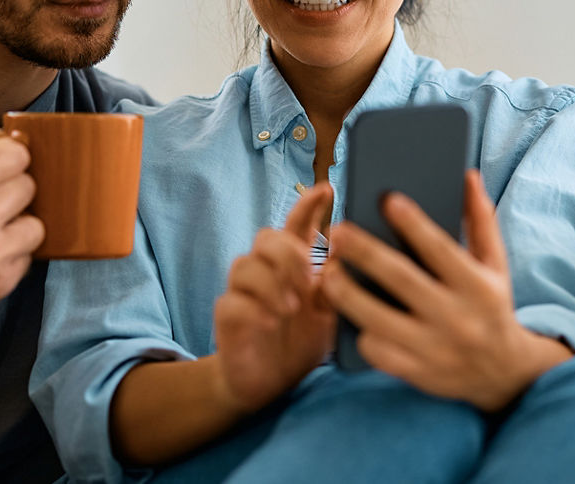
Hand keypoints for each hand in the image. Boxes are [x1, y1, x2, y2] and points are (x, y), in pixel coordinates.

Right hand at [212, 184, 335, 412]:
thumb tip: (347, 254)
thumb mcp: (328, 315)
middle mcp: (266, 271)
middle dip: (288, 252)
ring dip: (271, 283)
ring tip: (292, 307)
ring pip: (245, 264)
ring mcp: (243, 292)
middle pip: (266, 237)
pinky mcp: (227, 316)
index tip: (325, 190)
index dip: (308, 205)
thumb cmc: (301, 342)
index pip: (296, 225)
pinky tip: (271, 321)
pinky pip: (232, 300)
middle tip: (308, 277)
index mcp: (293, 265)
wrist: (271, 384)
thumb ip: (334, 286)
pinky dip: (253, 307)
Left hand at [321, 171, 570, 411]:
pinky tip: (347, 313)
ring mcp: (435, 349)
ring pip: (379, 319)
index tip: (387, 198)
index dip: (414, 223)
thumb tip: (468, 174)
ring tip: (329, 271)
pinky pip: (377, 352)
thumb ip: (481, 221)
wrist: (504, 375)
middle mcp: (457, 318)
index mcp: (478, 287)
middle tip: (337, 230)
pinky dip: (359, 331)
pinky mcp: (417, 373)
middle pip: (401, 279)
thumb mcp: (495, 265)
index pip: (441, 249)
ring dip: (347, 293)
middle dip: (364, 252)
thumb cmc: (492, 307)